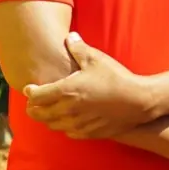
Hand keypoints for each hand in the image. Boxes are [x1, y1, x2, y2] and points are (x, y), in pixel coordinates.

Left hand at [24, 33, 154, 138]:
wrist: (138, 101)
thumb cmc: (116, 78)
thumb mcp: (96, 59)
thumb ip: (78, 48)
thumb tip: (69, 36)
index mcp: (66, 91)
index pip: (36, 96)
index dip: (30, 92)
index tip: (30, 88)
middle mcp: (67, 110)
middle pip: (39, 114)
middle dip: (32, 108)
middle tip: (33, 102)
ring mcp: (77, 123)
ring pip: (52, 125)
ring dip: (47, 118)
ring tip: (48, 111)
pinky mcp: (88, 132)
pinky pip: (68, 132)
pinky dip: (63, 126)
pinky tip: (67, 119)